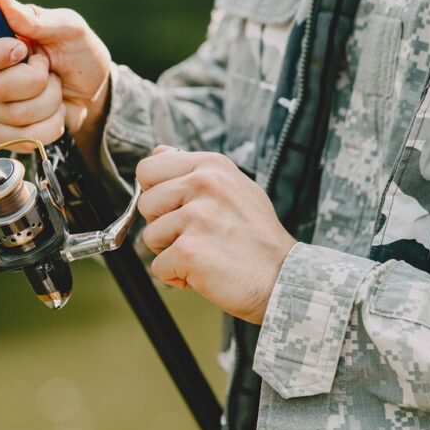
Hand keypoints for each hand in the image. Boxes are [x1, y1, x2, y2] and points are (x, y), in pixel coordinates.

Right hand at [0, 0, 110, 147]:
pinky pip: (18, 138)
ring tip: (54, 90)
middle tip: (49, 70)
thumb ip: (35, 19)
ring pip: (13, 115)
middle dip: (38, 82)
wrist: (90, 93)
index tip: (21, 51)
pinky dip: (47, 128)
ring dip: (48, 104)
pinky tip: (51, 114)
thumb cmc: (77, 53)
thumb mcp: (67, 28)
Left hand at [136, 147, 296, 323]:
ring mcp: (196, 217)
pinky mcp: (189, 251)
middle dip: (162, 225)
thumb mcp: (233, 187)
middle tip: (196, 235)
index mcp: (211, 166)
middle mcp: (203, 184)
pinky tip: (204, 272)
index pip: (148, 168)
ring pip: (149, 236)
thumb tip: (158, 152)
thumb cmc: (257, 237)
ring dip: (170, 252)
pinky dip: (176, 276)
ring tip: (205, 252)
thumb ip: (193, 170)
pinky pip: (158, 266)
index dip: (155, 192)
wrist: (284, 277)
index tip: (175, 208)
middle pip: (145, 203)